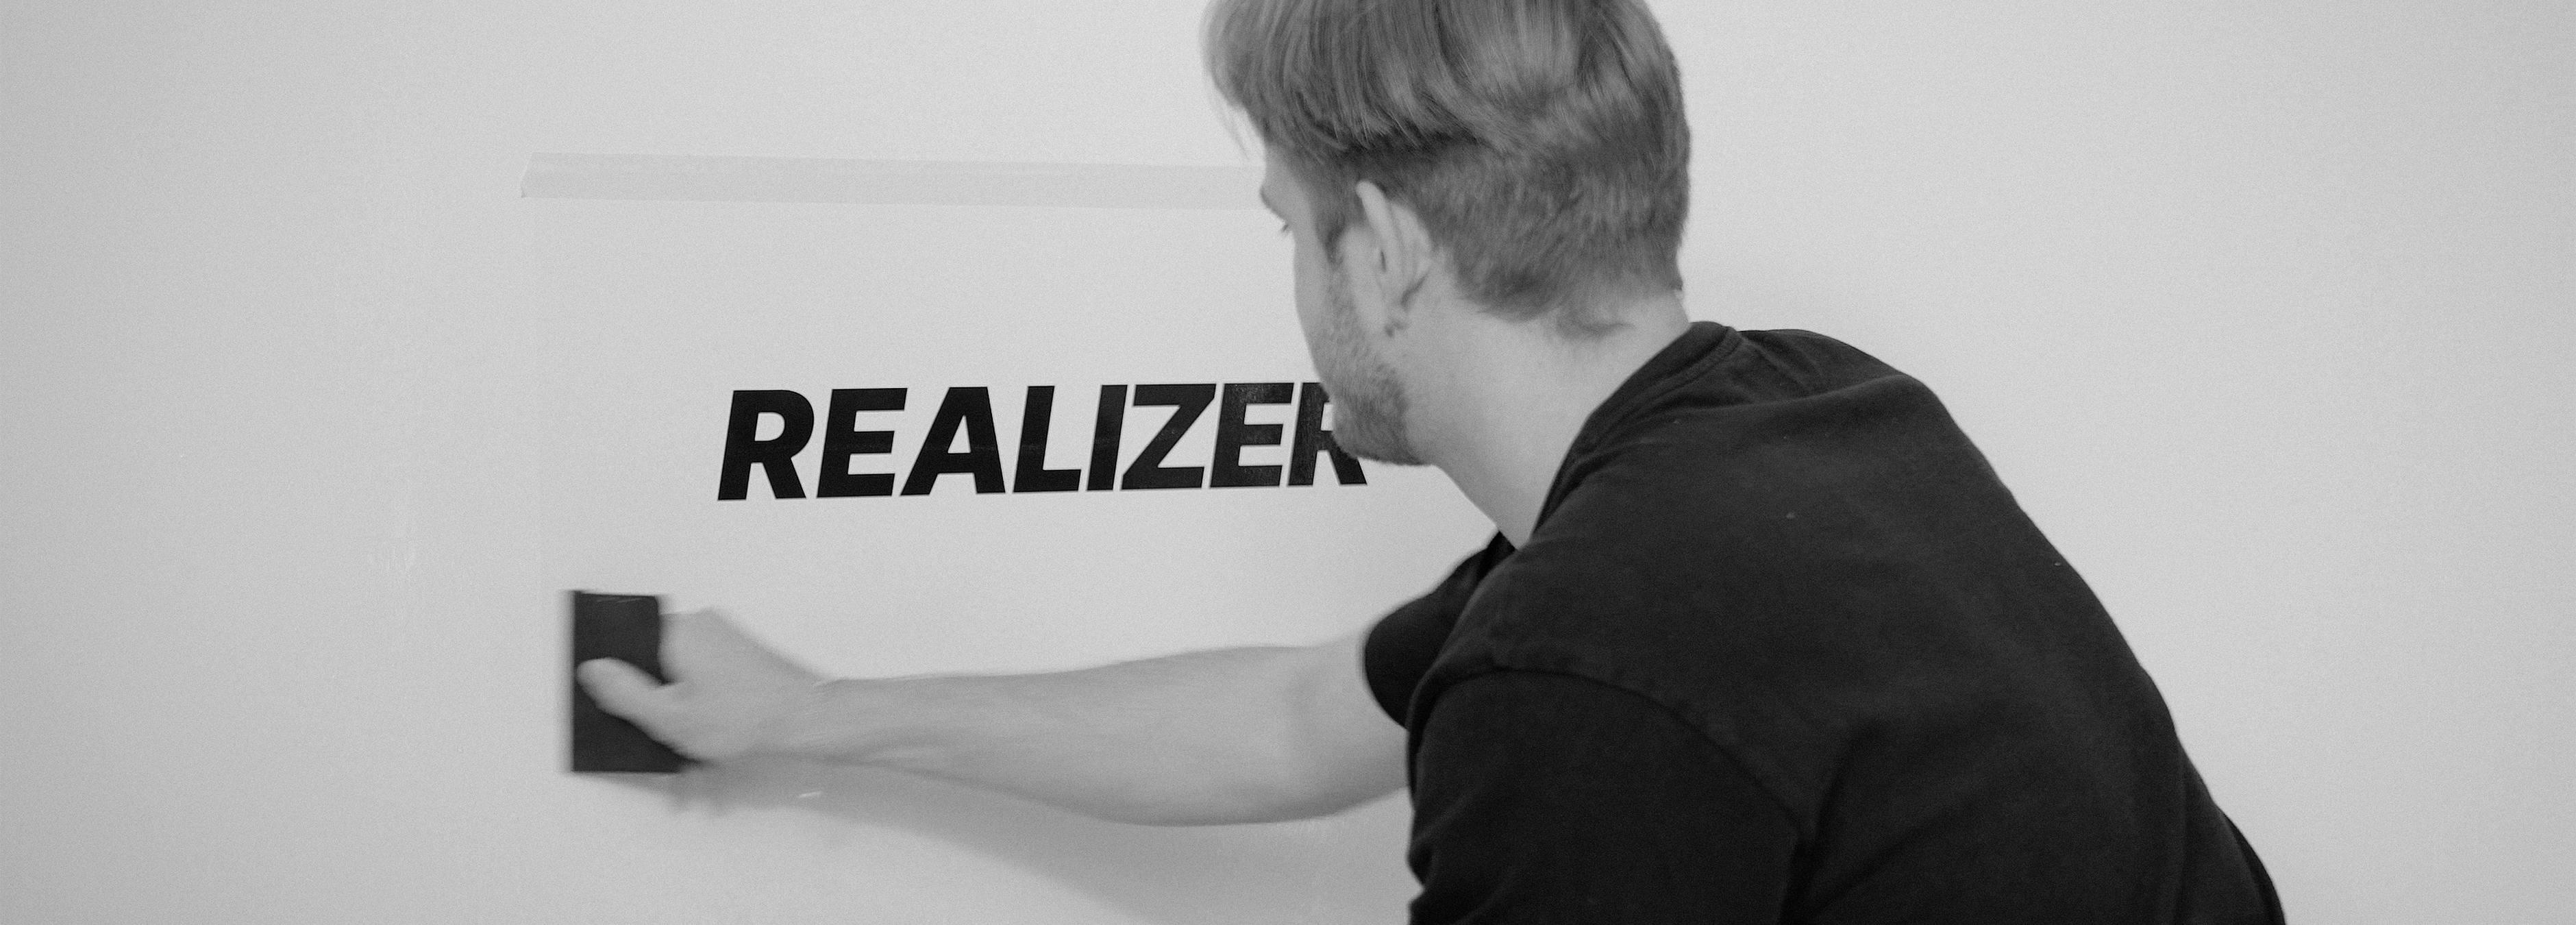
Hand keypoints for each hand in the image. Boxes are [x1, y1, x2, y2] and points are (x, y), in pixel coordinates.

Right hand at [577, 608, 826, 762]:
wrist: (808, 718)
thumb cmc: (743, 718)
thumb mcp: (670, 717)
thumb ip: (624, 692)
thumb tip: (592, 667)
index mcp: (678, 630)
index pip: (626, 639)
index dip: (615, 673)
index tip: (614, 704)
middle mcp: (701, 623)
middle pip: (653, 657)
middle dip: (649, 697)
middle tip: (653, 732)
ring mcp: (725, 637)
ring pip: (680, 670)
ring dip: (676, 706)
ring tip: (684, 742)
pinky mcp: (741, 654)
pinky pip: (704, 675)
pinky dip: (699, 703)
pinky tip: (706, 737)